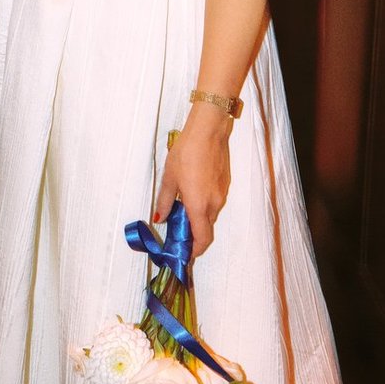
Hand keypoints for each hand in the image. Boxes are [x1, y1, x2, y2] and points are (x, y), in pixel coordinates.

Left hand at [154, 109, 230, 256]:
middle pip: (206, 229)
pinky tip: (192, 192)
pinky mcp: (224, 184)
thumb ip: (165, 201)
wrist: (209, 130)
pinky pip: (214, 202)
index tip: (184, 253)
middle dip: (194, 235)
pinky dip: (204, 206)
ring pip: (210, 215)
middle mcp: (214, 204)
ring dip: (198, 219)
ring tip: (181, 209)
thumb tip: (160, 218)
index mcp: (199, 206)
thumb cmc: (187, 152)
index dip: (195, 251)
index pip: (202, 239)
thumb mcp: (169, 177)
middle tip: (178, 232)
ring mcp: (222, 194)